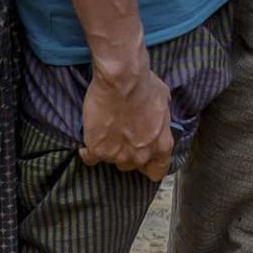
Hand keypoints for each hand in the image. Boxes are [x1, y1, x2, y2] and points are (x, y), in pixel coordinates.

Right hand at [80, 51, 171, 180]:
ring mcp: (117, 155)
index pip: (157, 172)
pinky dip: (88, 151)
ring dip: (108, 150)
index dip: (149, 166)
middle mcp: (140, 155)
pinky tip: (88, 141)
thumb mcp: (164, 102)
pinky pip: (90, 158)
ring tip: (105, 133)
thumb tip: (155, 119)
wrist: (122, 80)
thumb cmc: (144, 85)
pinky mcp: (97, 150)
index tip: (142, 158)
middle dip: (126, 153)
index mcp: (160, 145)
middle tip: (120, 137)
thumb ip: (160, 120)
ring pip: (111, 161)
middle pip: (130, 165)